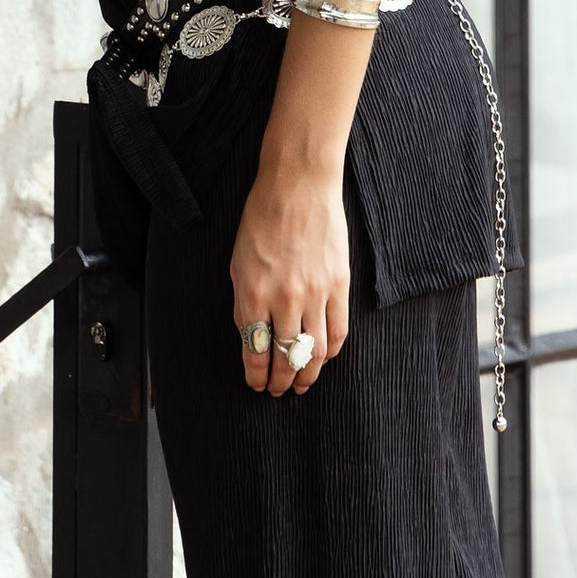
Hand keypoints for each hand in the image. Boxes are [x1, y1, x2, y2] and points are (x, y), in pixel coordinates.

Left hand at [230, 155, 350, 396]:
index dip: (256, 377)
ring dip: (307, 375)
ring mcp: (315, 293)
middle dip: (280, 382)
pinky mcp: (339, 285)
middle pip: (285, 359)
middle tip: (278, 391)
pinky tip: (324, 358)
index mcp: (252, 294)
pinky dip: (331, 352)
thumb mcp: (237, 263)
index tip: (256, 385)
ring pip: (315, 353)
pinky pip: (338, 331)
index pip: (254, 353)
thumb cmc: (262, 219)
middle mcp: (284, 299)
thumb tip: (251, 338)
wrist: (298, 186)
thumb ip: (244, 303)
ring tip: (301, 383)